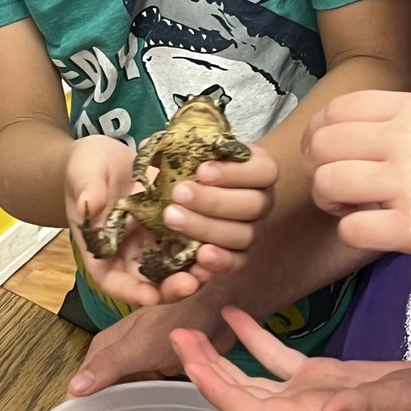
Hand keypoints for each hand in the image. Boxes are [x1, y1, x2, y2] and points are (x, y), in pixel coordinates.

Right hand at [66, 137, 277, 306]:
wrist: (108, 155)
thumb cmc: (87, 169)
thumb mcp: (83, 174)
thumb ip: (87, 189)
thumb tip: (90, 202)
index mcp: (103, 251)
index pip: (113, 282)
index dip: (131, 292)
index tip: (150, 296)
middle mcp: (131, 254)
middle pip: (151, 283)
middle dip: (172, 287)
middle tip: (191, 283)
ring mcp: (155, 242)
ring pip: (177, 266)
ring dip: (195, 270)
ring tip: (212, 262)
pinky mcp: (177, 225)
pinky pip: (192, 239)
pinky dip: (207, 242)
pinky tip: (222, 237)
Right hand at [67, 291, 236, 396]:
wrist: (218, 308)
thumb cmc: (178, 319)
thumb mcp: (140, 344)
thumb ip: (109, 364)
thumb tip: (74, 390)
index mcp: (105, 348)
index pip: (80, 386)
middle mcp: (118, 357)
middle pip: (99, 395)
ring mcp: (139, 365)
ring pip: (121, 397)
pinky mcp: (158, 372)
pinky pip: (143, 396)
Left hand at [163, 144, 277, 281]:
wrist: (195, 199)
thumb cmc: (194, 170)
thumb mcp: (188, 153)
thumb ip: (175, 148)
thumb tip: (147, 147)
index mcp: (258, 170)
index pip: (263, 170)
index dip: (235, 172)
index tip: (201, 170)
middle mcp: (261, 202)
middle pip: (252, 205)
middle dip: (214, 200)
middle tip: (178, 194)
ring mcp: (253, 231)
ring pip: (242, 235)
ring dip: (207, 228)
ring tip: (172, 219)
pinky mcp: (239, 257)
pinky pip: (236, 263)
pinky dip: (219, 262)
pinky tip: (198, 256)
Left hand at [170, 305, 410, 410]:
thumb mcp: (399, 404)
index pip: (249, 409)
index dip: (214, 388)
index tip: (186, 361)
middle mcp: (301, 408)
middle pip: (239, 392)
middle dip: (205, 369)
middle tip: (176, 334)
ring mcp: (308, 391)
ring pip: (252, 374)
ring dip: (221, 355)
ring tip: (191, 326)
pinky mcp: (320, 374)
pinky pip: (277, 354)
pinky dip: (254, 336)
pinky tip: (235, 312)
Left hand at [303, 90, 410, 290]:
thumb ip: (397, 124)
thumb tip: (340, 129)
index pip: (337, 109)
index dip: (319, 133)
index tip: (323, 152)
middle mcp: (410, 140)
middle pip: (324, 144)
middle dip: (320, 168)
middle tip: (337, 186)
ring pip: (328, 181)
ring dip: (329, 201)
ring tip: (350, 209)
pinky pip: (351, 228)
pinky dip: (352, 233)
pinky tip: (372, 232)